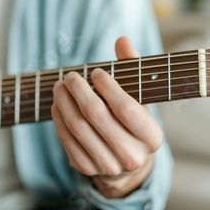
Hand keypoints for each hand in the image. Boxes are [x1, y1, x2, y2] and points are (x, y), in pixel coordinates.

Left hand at [51, 37, 162, 197]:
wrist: (126, 162)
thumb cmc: (133, 122)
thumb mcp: (139, 97)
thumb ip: (132, 68)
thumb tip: (122, 40)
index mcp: (151, 137)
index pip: (126, 108)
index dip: (107, 87)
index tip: (95, 72)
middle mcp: (132, 156)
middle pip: (96, 116)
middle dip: (79, 91)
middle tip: (70, 76)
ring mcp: (108, 165)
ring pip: (77, 127)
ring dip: (64, 102)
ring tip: (60, 86)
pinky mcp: (87, 168)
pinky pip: (66, 140)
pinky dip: (58, 118)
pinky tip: (57, 104)